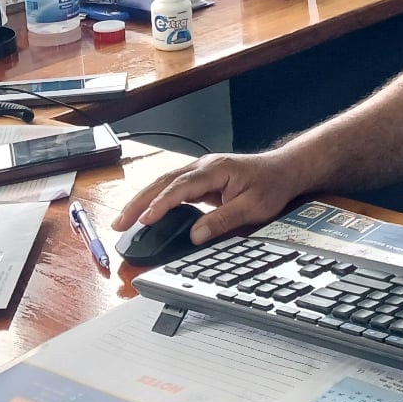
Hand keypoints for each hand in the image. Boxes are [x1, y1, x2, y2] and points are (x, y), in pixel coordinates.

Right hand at [108, 150, 306, 244]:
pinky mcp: (200, 179)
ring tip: (123, 221)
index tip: (145, 220)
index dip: (161, 204)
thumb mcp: (253, 207)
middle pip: (163, 182)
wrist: (282, 170)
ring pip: (163, 184)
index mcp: (215, 169)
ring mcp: (200, 171)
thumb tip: (196, 235)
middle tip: (119, 223)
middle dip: (138, 203)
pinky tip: (143, 214)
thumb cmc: (271, 185)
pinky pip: (171, 188)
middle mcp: (203, 166)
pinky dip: (155, 200)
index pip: (181, 187)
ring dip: (142, 201)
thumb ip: (223, 220)